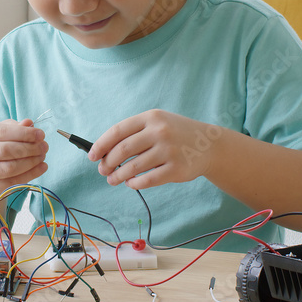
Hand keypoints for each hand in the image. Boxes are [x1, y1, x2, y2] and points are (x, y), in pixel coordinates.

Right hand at [0, 119, 47, 199]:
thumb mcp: (2, 132)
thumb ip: (15, 127)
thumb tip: (29, 123)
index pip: (3, 132)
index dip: (24, 133)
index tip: (41, 134)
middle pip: (6, 150)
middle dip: (29, 148)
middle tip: (45, 146)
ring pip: (9, 168)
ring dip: (31, 162)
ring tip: (43, 156)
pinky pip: (12, 183)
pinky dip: (31, 175)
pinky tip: (42, 167)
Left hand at [88, 109, 224, 189]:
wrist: (209, 145)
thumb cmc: (176, 134)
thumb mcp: (158, 123)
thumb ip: (134, 133)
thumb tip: (104, 152)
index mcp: (151, 118)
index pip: (118, 131)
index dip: (101, 145)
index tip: (91, 156)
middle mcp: (159, 132)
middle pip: (122, 150)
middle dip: (107, 163)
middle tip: (103, 171)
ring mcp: (169, 151)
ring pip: (133, 167)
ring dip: (118, 176)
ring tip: (113, 180)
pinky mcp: (176, 169)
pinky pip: (148, 180)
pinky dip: (135, 184)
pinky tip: (131, 184)